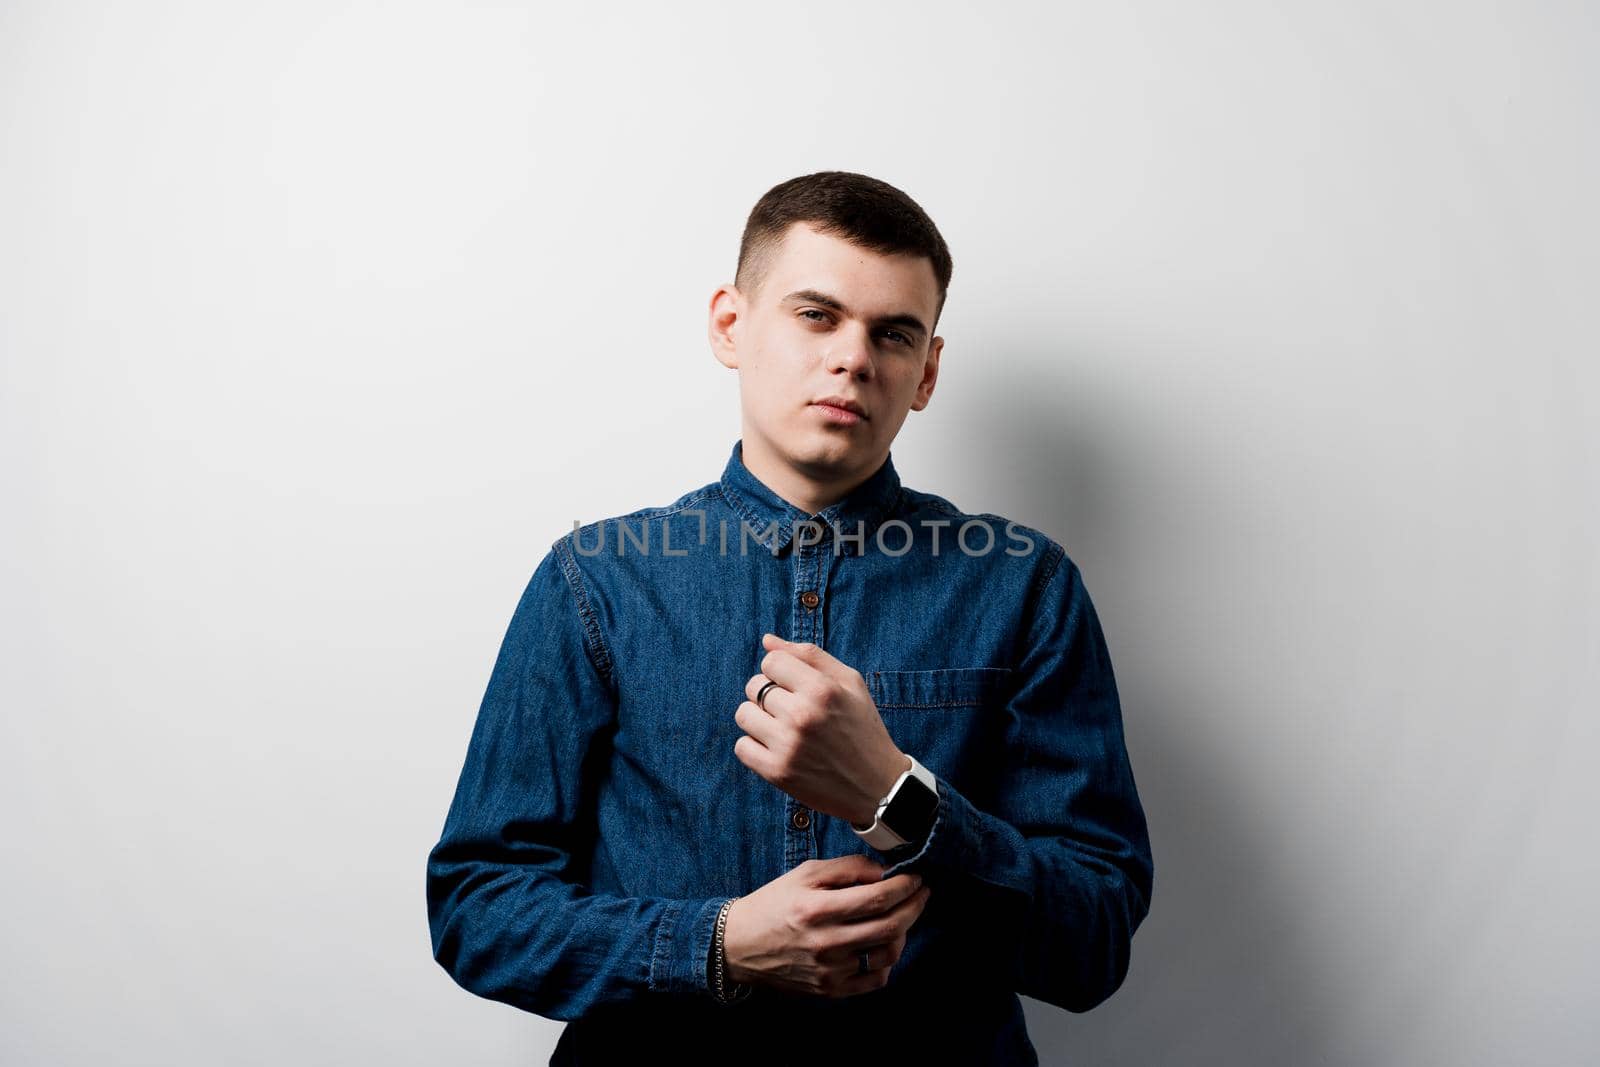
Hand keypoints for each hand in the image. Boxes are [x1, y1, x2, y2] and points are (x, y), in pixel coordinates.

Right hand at [722, 854, 931, 997]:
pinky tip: (884, 944)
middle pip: (891, 926)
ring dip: (905, 932)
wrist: (740, 945)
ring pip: (888, 953)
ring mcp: (830, 970)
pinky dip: (888, 961)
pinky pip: (875, 980)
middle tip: (922, 892)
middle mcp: (826, 942)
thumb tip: (883, 871)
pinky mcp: (831, 990)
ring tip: (901, 917)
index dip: (906, 886)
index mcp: (818, 908)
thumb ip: (847, 868)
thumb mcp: (805, 873)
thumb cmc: (775, 903)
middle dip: (915, 905)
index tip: (917, 877)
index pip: (878, 897)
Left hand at [736, 633, 909, 825]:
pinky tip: (777, 748)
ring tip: (783, 728)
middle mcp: (802, 715)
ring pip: (743, 714)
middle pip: (754, 686)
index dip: (780, 671)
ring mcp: (788, 745)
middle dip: (769, 694)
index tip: (794, 686)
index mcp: (822, 689)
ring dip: (758, 718)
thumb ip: (809, 656)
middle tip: (793, 710)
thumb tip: (767, 640)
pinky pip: (741, 747)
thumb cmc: (863, 729)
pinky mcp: (777, 772)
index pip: (771, 661)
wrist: (878, 787)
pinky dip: (754, 746)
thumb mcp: (850, 683)